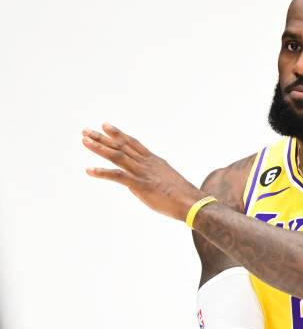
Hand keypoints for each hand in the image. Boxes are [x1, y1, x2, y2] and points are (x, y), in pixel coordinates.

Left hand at [82, 123, 203, 220]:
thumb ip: (156, 178)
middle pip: (121, 146)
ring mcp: (142, 172)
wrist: (191, 202)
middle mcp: (146, 163)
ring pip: (117, 156)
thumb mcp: (168, 181)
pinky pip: (118, 176)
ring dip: (100, 147)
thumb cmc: (183, 196)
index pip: (133, 144)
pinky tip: (89, 170)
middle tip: (86, 130)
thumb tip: (148, 182)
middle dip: (103, 137)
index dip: (119, 134)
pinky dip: (102, 173)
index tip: (106, 126)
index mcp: (154, 161)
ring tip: (84, 140)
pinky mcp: (140, 185)